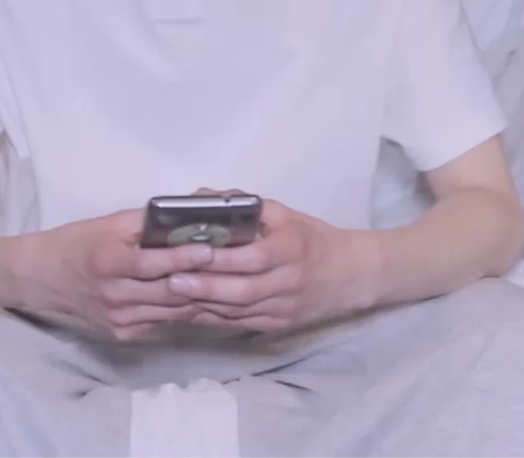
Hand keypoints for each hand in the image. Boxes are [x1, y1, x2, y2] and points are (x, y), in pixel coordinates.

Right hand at [9, 209, 212, 341]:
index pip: (153, 264)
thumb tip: (184, 218)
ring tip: (227, 283)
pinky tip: (202, 299)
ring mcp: (119, 320)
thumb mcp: (104, 225)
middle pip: (169, 292)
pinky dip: (181, 310)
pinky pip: (160, 322)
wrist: (37, 278)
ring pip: (171, 311)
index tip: (211, 249)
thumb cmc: (72, 244)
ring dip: (199, 298)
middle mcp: (114, 296)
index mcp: (107, 263)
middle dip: (203, 280)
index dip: (184, 258)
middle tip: (234, 267)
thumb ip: (143, 224)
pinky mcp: (122, 334)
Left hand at [164, 200, 377, 332]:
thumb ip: (245, 205)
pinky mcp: (280, 325)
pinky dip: (215, 319)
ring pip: (239, 311)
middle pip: (242, 290)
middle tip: (170, 281)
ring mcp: (285, 308)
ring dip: (205, 306)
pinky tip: (192, 311)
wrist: (353, 275)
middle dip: (205, 287)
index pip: (253, 258)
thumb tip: (201, 197)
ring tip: (173, 297)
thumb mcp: (286, 215)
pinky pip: (242, 324)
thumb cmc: (314, 239)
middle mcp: (289, 281)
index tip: (189, 254)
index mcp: (292, 249)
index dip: (221, 259)